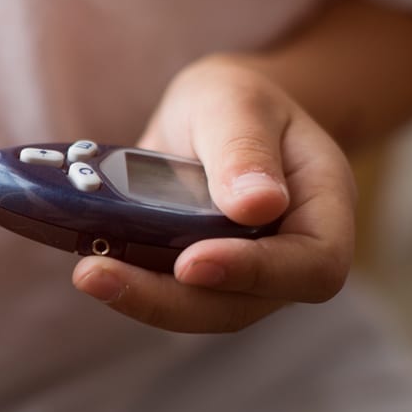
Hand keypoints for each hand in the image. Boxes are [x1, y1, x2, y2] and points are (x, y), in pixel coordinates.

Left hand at [72, 57, 356, 331]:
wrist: (216, 114)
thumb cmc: (239, 101)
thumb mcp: (237, 101)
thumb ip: (245, 147)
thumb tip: (257, 206)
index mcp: (323, 209)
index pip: (314, 266)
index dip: (257, 274)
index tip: (192, 262)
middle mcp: (290, 254)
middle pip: (246, 304)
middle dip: (173, 300)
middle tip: (100, 274)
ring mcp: (245, 275)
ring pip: (202, 310)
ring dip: (143, 299)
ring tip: (88, 273)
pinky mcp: (200, 278)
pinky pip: (171, 295)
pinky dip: (132, 283)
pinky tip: (91, 262)